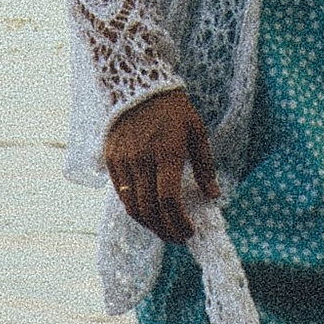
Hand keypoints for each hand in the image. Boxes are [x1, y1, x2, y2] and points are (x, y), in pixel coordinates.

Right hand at [104, 88, 217, 245]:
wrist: (137, 86)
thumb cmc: (173, 109)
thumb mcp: (196, 131)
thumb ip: (204, 166)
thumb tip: (213, 195)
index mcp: (167, 153)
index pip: (169, 200)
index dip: (179, 222)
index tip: (190, 232)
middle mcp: (142, 161)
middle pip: (150, 209)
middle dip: (166, 230)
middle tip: (178, 238)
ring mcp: (124, 162)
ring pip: (133, 207)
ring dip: (150, 225)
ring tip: (164, 230)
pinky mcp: (111, 161)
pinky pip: (121, 195)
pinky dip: (135, 210)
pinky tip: (148, 213)